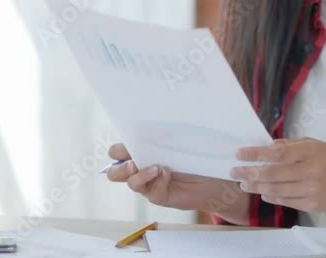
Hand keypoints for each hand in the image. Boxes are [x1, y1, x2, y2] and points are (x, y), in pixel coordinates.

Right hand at [105, 143, 248, 222]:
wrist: (211, 174)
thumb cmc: (192, 154)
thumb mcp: (175, 141)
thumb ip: (159, 136)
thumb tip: (145, 130)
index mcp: (139, 153)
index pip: (117, 152)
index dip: (118, 149)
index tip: (129, 142)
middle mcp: (140, 170)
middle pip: (114, 173)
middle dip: (120, 167)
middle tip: (132, 162)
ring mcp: (148, 184)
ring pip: (130, 183)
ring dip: (139, 174)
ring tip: (155, 167)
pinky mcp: (159, 195)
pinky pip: (152, 191)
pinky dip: (158, 180)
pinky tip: (168, 173)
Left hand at [230, 138, 325, 212]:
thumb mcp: (315, 144)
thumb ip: (291, 146)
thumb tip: (265, 148)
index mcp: (311, 151)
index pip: (277, 153)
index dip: (255, 154)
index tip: (239, 154)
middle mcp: (311, 171)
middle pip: (272, 174)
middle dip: (249, 173)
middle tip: (234, 172)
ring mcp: (312, 190)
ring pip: (276, 190)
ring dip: (256, 186)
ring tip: (244, 183)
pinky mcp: (313, 205)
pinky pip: (285, 201)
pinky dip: (271, 196)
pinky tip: (263, 191)